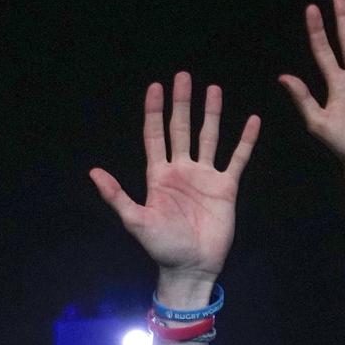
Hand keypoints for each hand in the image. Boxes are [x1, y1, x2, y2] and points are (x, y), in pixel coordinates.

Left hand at [91, 74, 259, 285]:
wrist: (191, 267)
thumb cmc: (161, 247)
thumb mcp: (135, 221)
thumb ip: (117, 195)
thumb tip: (93, 172)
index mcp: (158, 176)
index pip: (155, 135)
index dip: (154, 112)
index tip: (155, 87)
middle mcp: (181, 171)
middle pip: (181, 129)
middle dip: (181, 103)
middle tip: (183, 76)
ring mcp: (205, 177)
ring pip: (208, 137)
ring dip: (211, 113)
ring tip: (213, 88)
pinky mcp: (226, 187)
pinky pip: (237, 158)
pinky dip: (245, 140)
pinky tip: (251, 120)